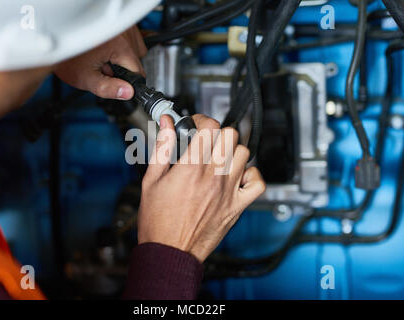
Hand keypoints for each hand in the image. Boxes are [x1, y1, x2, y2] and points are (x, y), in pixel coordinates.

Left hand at [54, 26, 146, 99]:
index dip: (127, 82)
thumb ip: (108, 88)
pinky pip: (131, 40)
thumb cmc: (67, 58)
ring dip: (125, 58)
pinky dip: (122, 47)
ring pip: (136, 50)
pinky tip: (107, 50)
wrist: (57, 42)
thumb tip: (128, 93)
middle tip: (103, 69)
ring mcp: (123, 27)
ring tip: (104, 59)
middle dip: (124, 70)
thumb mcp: (86, 79)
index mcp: (119, 46)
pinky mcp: (120, 24)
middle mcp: (124, 33)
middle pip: (137, 61)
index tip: (114, 82)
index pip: (138, 73)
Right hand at [138, 114, 265, 262]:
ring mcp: (228, 191)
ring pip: (244, 154)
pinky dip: (251, 175)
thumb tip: (166, 125)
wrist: (169, 252)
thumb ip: (162, 148)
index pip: (209, 127)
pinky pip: (257, 183)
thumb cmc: (158, 221)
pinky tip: (237, 175)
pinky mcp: (236, 206)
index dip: (202, 119)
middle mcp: (213, 176)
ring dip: (232, 151)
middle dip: (217, 133)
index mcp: (191, 168)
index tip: (196, 124)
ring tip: (219, 158)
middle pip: (230, 135)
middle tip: (206, 141)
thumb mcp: (152, 180)